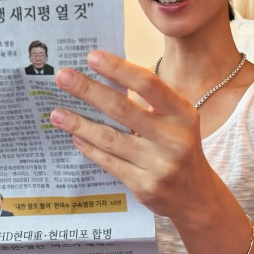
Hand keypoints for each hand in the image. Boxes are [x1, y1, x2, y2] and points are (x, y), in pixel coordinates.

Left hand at [50, 51, 217, 223]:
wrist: (197, 196)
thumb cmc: (178, 145)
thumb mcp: (176, 118)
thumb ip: (148, 98)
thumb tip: (104, 73)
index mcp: (182, 113)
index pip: (147, 84)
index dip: (118, 69)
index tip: (91, 57)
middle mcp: (173, 138)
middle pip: (122, 109)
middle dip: (88, 90)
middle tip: (62, 76)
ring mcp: (159, 165)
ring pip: (110, 139)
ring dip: (79, 123)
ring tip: (56, 113)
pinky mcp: (145, 187)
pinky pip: (109, 162)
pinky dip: (89, 148)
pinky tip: (75, 136)